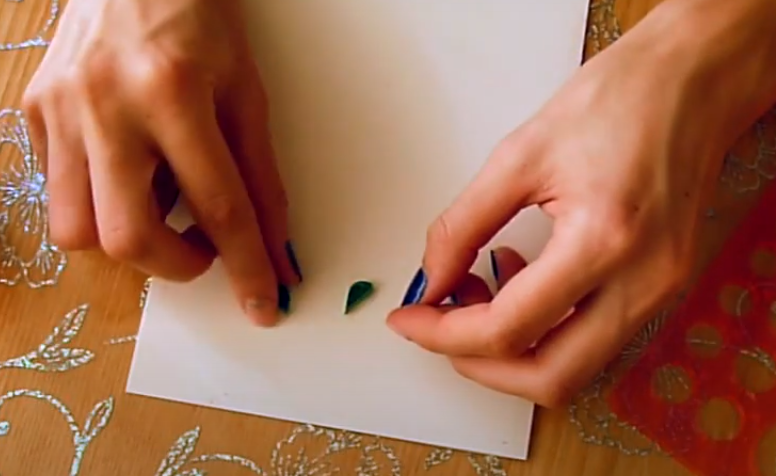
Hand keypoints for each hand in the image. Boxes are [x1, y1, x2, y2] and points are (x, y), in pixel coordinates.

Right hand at [23, 0, 300, 324]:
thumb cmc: (200, 19)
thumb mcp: (246, 91)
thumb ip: (261, 177)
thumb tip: (276, 250)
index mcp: (174, 93)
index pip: (218, 206)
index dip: (246, 267)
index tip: (264, 307)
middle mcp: (106, 105)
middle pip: (128, 238)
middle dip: (176, 265)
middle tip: (203, 247)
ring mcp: (59, 109)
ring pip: (77, 231)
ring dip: (130, 240)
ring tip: (160, 203)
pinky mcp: (33, 110)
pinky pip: (58, 193)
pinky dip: (99, 204)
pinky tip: (125, 172)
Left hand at [388, 0, 775, 406]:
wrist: (693, 81)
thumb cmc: (616, 99)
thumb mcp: (518, 156)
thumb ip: (462, 226)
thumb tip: (431, 282)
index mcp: (602, 240)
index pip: (509, 328)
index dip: (444, 334)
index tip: (408, 318)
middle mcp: (642, 282)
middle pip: (549, 377)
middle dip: (478, 362)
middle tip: (437, 325)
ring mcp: (660, 292)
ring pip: (573, 369)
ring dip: (512, 348)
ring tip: (477, 291)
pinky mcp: (662, 287)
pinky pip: (593, 339)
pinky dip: (544, 328)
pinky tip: (519, 280)